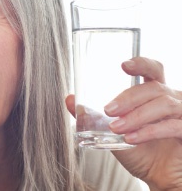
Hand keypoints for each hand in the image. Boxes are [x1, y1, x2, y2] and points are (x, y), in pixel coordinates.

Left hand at [66, 57, 181, 189]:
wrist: (159, 177)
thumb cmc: (141, 151)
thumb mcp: (111, 132)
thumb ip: (92, 115)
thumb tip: (69, 100)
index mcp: (155, 94)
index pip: (153, 70)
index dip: (141, 64)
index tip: (123, 65)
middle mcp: (172, 100)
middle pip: (153, 87)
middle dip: (129, 97)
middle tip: (108, 110)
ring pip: (162, 105)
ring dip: (136, 116)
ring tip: (116, 128)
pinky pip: (171, 126)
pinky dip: (149, 131)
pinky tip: (132, 138)